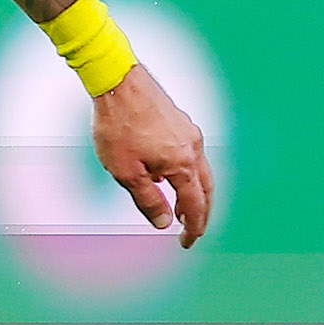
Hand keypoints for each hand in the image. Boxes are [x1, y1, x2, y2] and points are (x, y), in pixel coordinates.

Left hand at [92, 63, 213, 247]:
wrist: (117, 81)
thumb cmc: (117, 126)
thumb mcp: (125, 172)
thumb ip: (147, 200)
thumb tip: (164, 223)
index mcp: (182, 163)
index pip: (195, 205)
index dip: (193, 227)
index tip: (186, 243)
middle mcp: (193, 147)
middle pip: (206, 189)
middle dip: (200, 213)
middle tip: (191, 231)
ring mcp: (189, 132)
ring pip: (200, 171)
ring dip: (194, 193)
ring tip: (182, 210)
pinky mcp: (180, 121)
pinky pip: (190, 154)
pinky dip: (185, 173)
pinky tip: (166, 176)